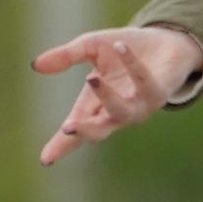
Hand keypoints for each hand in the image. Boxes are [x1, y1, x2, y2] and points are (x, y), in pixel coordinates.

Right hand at [34, 26, 202, 165]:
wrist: (166, 42)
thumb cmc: (124, 50)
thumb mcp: (90, 48)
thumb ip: (66, 57)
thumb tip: (35, 65)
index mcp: (95, 108)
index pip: (74, 133)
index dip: (60, 146)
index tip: (46, 159)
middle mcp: (116, 114)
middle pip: (97, 132)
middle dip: (83, 131)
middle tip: (67, 128)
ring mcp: (139, 107)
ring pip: (121, 111)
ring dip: (106, 96)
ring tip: (90, 79)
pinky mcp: (159, 93)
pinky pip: (142, 81)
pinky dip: (130, 63)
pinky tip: (120, 46)